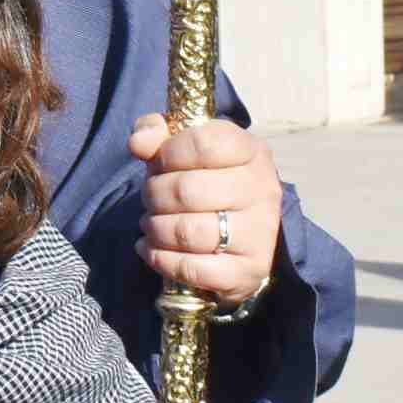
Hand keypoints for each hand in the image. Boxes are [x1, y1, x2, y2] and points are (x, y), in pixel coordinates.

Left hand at [128, 115, 280, 305]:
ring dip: (156, 229)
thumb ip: (155, 133)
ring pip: (188, 232)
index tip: (160, 163)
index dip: (169, 153)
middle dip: (154, 195)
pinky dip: (162, 260)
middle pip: (188, 191)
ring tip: (151, 224)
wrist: (241, 234)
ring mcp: (260, 233)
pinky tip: (151, 249)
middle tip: (150, 199)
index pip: (204, 143)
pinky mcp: (249, 270)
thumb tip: (139, 143)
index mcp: (251, 151)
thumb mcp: (184, 148)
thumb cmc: (205, 181)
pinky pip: (194, 269)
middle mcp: (263, 190)